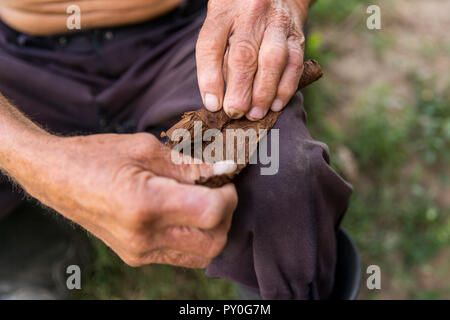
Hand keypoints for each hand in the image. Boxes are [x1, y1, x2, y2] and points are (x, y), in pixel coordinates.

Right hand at [11, 133, 237, 267]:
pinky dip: (195, 238)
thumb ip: (190, 165)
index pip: (211, 213)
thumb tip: (225, 171)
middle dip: (227, 215)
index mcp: (145, 204)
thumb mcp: (146, 149)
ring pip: (203, 255)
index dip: (228, 196)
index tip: (225, 179)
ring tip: (204, 201)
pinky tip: (186, 214)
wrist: (56, 177)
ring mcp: (139, 252)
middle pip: (214, 241)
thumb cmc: (97, 155)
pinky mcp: (137, 257)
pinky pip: (182, 256)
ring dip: (214, 229)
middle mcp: (144, 237)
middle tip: (219, 190)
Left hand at [196, 0, 307, 120]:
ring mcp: (276, 23)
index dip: (210, 79)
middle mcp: (250, 14)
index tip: (212, 105)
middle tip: (235, 113)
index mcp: (223, 12)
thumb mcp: (221, 26)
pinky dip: (285, 88)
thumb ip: (219, 57)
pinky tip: (276, 105)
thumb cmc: (239, 18)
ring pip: (273, 60)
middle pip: (244, 55)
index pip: (211, 46)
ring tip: (255, 114)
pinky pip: (294, 63)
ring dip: (264, 92)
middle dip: (239, 90)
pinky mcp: (296, 36)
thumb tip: (218, 100)